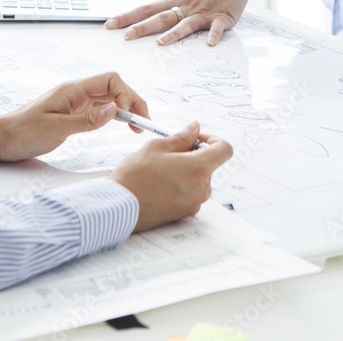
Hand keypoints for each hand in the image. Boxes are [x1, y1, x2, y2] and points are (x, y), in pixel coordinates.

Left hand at [0, 72, 149, 161]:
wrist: (2, 139)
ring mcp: (78, 102)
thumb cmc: (22, 132)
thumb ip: (87, 120)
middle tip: (144, 122)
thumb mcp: (55, 128)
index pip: (110, 81)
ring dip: (127, 109)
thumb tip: (114, 111)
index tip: (130, 116)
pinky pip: (102, 109)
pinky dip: (116, 115)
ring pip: (111, 99)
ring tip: (138, 125)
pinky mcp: (76, 114)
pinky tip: (123, 124)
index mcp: (73, 89)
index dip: (125, 95)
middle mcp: (78, 92)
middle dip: (133, 102)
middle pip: (115, 88)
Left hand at [105, 0, 256, 46]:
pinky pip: (218, 27)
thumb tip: (162, 13)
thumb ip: (176, 2)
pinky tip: (209, 44)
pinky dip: (214, 35)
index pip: (146, 8)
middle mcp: (187, 5)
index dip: (126, 17)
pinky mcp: (224, 16)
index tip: (108, 25)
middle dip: (142, 27)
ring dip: (173, 34)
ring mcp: (205, 11)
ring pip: (186, 23)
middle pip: (161, 17)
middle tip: (126, 37)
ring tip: (161, 43)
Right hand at [109, 121, 232, 231]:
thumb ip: (182, 137)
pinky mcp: (185, 213)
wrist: (118, 207)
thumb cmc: (134, 177)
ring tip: (160, 169)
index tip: (195, 138)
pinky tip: (159, 184)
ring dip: (186, 170)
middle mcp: (202, 188)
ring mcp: (194, 203)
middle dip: (194, 154)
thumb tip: (194, 128)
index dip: (212, 139)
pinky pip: (190, 193)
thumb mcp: (157, 147)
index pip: (225, 149)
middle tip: (169, 152)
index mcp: (199, 168)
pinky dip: (180, 185)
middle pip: (210, 164)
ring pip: (198, 179)